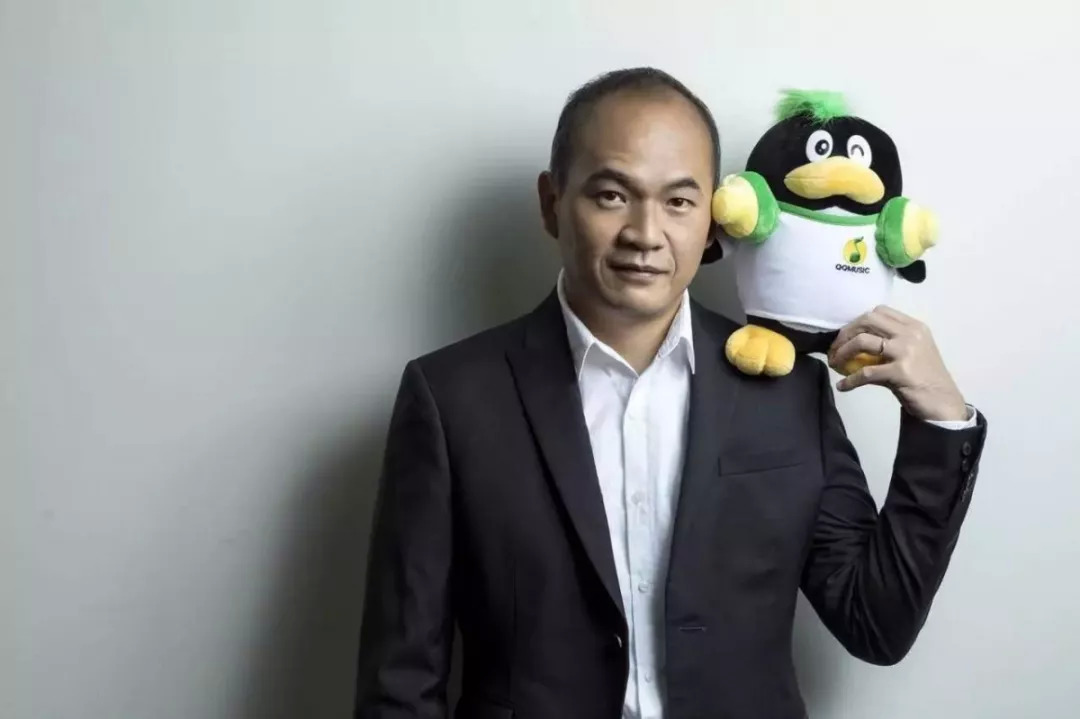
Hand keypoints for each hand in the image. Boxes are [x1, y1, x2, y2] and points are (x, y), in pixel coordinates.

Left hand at [827, 306, 968, 421]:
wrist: (942, 403)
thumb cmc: (923, 378)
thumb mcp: (911, 352)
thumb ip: (891, 341)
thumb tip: (854, 340)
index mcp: (914, 326)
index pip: (879, 311)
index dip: (857, 322)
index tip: (846, 335)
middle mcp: (910, 334)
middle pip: (868, 320)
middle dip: (846, 333)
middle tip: (834, 349)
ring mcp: (906, 351)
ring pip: (862, 341)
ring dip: (842, 352)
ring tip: (834, 363)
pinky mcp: (900, 371)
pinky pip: (865, 373)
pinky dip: (850, 380)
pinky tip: (843, 386)